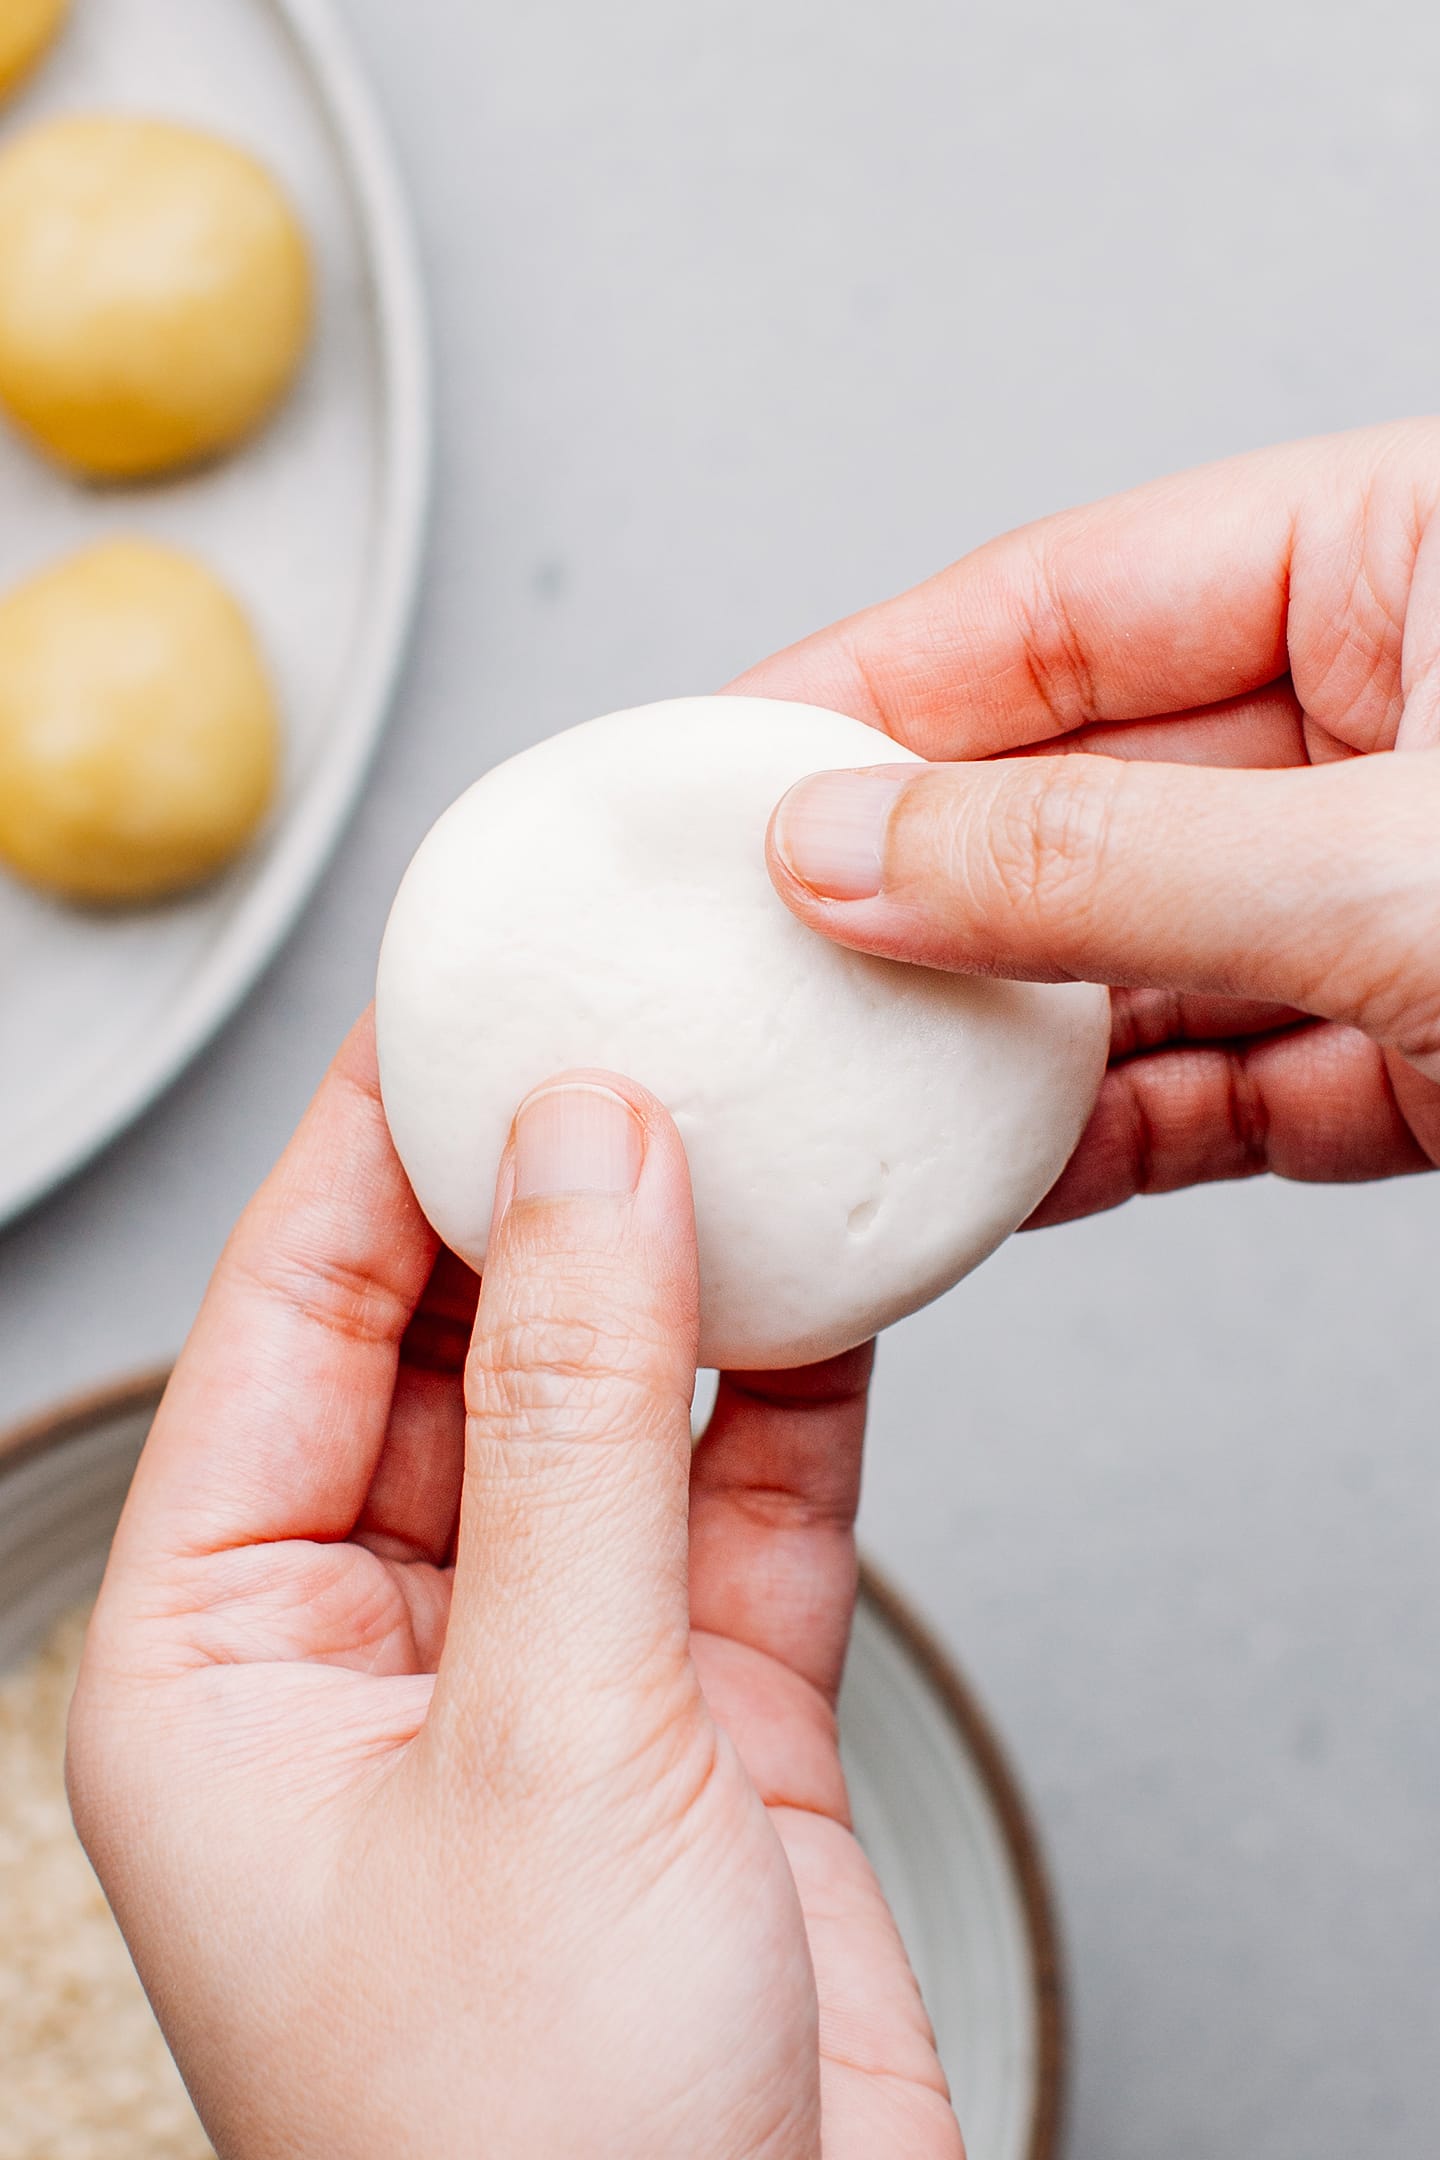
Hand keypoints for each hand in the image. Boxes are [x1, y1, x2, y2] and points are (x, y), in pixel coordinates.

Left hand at [67, 1021, 960, 2159]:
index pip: (286, 1321)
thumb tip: (588, 1160)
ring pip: (606, 1409)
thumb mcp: (548, 1738)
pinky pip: (735, 1499)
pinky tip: (835, 1285)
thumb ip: (580, 1425)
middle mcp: (368, 1647)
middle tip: (633, 1033)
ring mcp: (543, 1672)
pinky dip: (793, 1394)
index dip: (373, 1145)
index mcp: (221, 1656)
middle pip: (451, 1342)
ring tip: (746, 1124)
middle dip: (542, 1194)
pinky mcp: (694, 1713)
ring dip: (681, 1280)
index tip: (466, 998)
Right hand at [739, 420, 1439, 1220]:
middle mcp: (1407, 720)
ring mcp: (1404, 892)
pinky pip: (1227, 1083)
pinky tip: (1002, 1170)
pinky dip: (1112, 1136)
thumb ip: (1110, 860)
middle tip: (759, 939)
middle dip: (924, 882)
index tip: (730, 759)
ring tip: (857, 1075)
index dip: (882, 682)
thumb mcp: (1393, 869)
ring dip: (1001, 1037)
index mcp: (1420, 561)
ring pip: (1144, 954)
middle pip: (1089, 786)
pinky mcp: (1426, 1048)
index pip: (1080, 596)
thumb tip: (859, 847)